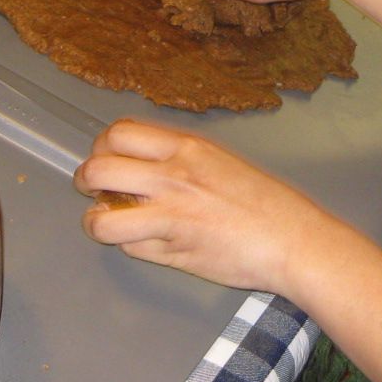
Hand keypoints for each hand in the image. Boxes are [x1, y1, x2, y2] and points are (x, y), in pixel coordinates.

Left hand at [74, 118, 335, 294]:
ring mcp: (170, 214)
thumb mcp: (221, 162)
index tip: (108, 159)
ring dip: (96, 221)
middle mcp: (173, 175)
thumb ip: (180, 161)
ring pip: (101, 217)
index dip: (103, 147)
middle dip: (87, 180)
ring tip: (106, 222)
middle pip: (99, 167)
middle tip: (95, 191)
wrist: (294, 239)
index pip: (120, 133)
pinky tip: (142, 242)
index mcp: (187, 147)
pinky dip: (127, 244)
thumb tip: (142, 167)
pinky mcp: (174, 249)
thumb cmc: (267, 203)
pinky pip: (129, 246)